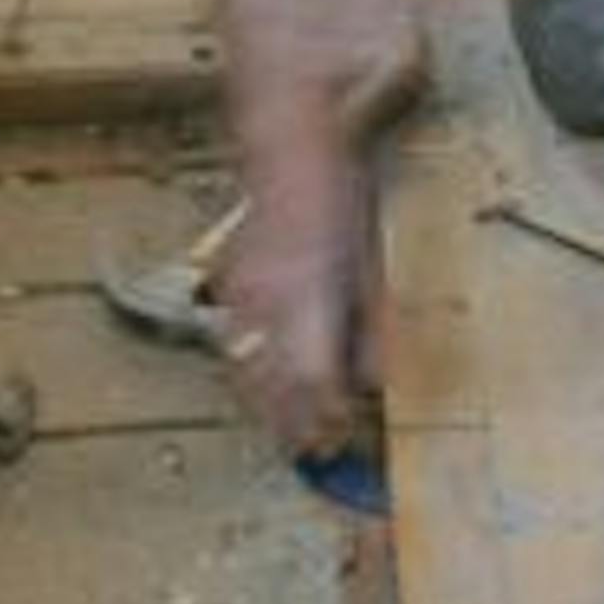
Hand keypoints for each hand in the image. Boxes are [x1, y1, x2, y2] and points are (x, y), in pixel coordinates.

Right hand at [219, 157, 379, 459]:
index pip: (314, 380)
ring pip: (249, 372)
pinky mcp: (228, 289)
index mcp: (310, 296)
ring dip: (271, 409)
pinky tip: (270, 390)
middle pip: (275, 386)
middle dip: (297, 426)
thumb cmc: (341, 203)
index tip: (344, 441)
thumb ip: (373, 329)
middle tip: (323, 452)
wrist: (290, 152)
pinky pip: (235, 347)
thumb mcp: (373, 266)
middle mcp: (268, 302)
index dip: (328, 418)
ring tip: (296, 436)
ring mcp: (241, 296)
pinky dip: (253, 375)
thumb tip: (375, 382)